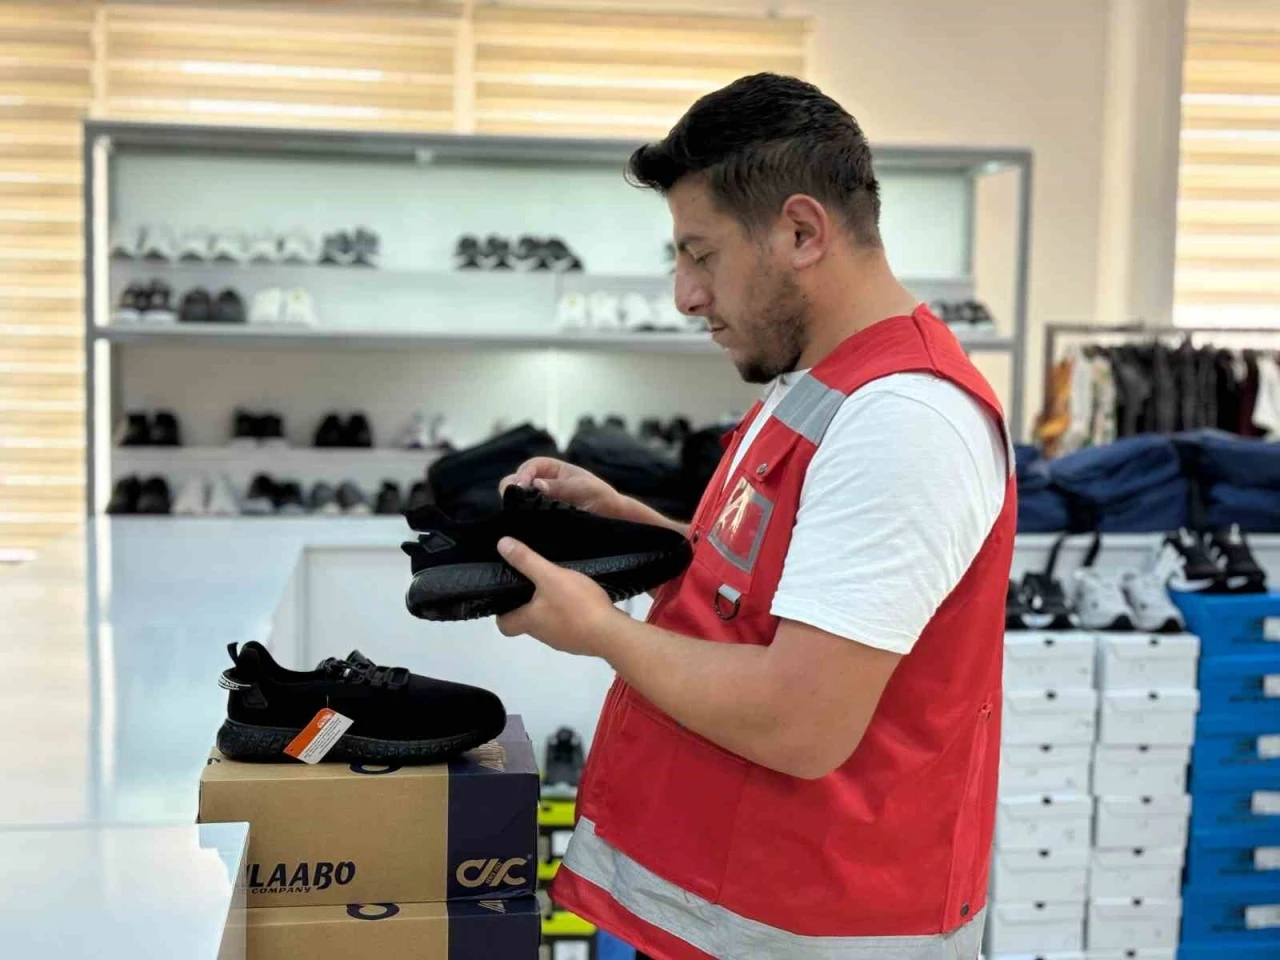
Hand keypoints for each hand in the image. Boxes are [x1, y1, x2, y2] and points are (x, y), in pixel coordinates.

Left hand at [494, 537, 620, 656]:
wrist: (612, 633)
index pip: (504, 625)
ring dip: (551, 609)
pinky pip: (570, 626)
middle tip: (534, 583)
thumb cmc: (577, 605)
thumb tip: (501, 544)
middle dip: (529, 605)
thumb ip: (527, 560)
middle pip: (528, 623)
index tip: (506, 595)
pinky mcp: (582, 641)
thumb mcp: (550, 576)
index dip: (502, 613)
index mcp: (530, 622)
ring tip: (558, 587)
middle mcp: (543, 635)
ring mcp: (564, 640)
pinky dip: (570, 615)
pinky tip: (581, 600)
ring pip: (549, 624)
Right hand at [499, 457, 626, 518]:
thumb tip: (536, 485)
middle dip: (513, 486)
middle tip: (511, 498)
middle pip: (520, 479)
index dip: (523, 473)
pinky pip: (527, 513)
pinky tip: (521, 521)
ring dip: (515, 500)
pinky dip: (521, 514)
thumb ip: (560, 487)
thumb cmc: (601, 497)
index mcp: (555, 470)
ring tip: (514, 510)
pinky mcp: (543, 516)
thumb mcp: (582, 489)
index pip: (532, 465)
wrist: (613, 518)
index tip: (521, 486)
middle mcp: (546, 483)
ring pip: (521, 497)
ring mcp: (543, 500)